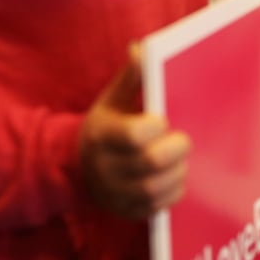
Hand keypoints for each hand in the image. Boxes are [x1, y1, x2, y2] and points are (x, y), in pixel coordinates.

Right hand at [80, 46, 191, 217]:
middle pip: (150, 164)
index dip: (154, 128)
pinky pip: (157, 207)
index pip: (132, 135)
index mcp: (102, 135)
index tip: (162, 121)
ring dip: (177, 173)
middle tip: (182, 141)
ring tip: (180, 160)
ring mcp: (114, 193)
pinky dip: (172, 191)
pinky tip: (174, 177)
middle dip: (175, 151)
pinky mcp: (125, 211)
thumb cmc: (106, 127)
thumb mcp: (112, 100)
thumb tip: (142, 48)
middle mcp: (105, 167)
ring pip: (155, 189)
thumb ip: (131, 77)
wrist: (77, 166)